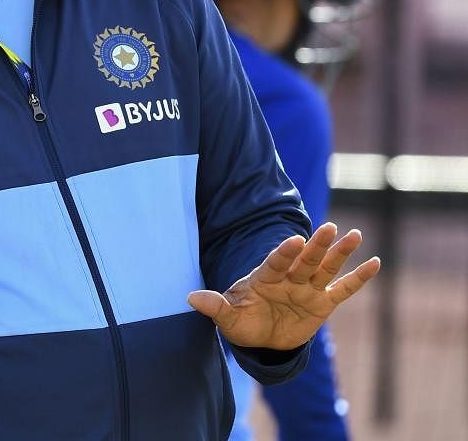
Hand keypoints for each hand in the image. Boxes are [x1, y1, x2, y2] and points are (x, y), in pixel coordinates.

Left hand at [187, 222, 381, 349]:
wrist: (261, 338)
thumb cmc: (242, 321)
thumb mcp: (227, 318)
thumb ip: (214, 306)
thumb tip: (191, 297)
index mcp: (264, 278)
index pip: (275, 262)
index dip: (284, 252)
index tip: (294, 240)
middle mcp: (288, 279)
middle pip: (304, 260)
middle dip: (316, 245)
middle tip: (329, 227)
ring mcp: (307, 289)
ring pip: (325, 268)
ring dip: (339, 253)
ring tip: (355, 235)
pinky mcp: (322, 303)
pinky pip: (342, 289)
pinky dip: (358, 278)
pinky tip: (374, 263)